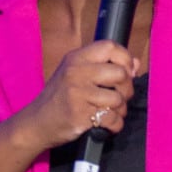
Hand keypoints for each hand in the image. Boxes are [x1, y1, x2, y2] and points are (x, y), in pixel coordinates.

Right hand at [0, 40, 135, 171]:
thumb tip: (135, 63)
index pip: (110, 46)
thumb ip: (103, 66)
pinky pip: (111, 118)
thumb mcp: (76, 74)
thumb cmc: (59, 98)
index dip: (125, 59)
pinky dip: (115, 124)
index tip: (126, 72)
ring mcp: (78, 93)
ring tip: (112, 112)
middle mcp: (76, 72)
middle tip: (120, 97)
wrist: (36, 123)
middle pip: (120, 73)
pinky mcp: (80, 114)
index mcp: (76, 58)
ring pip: (118, 98)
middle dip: (127, 88)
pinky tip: (108, 124)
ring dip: (121, 109)